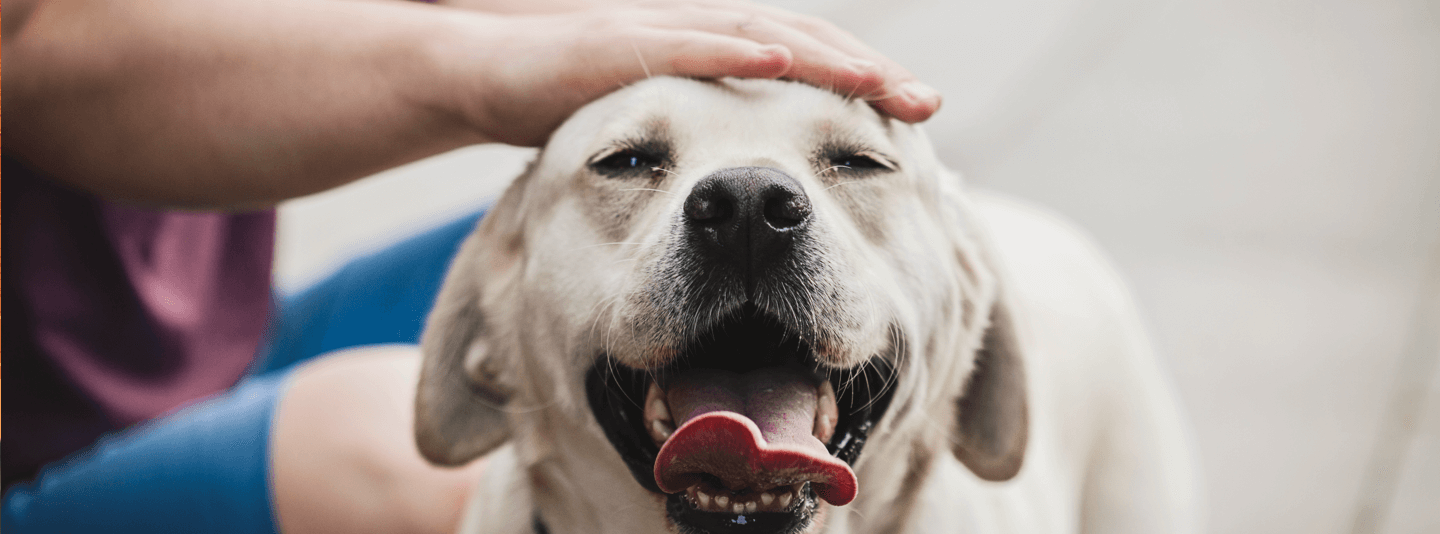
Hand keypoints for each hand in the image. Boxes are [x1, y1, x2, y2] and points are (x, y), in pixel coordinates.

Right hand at [437, 1, 941, 146]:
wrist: (478, 72)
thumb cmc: (562, 100)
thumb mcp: (649, 128)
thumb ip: (700, 137)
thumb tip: (746, 178)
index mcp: (709, 53)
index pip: (801, 62)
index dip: (859, 82)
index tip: (915, 115)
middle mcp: (696, 33)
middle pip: (799, 44)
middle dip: (867, 72)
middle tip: (927, 103)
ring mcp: (658, 32)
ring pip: (757, 36)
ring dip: (823, 57)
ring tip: (880, 81)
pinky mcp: (615, 43)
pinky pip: (686, 45)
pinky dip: (735, 52)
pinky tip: (781, 63)